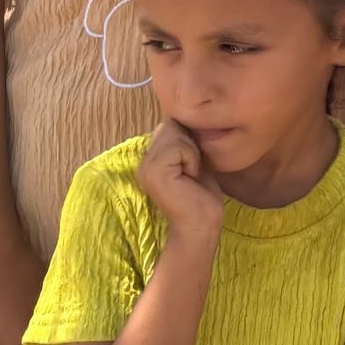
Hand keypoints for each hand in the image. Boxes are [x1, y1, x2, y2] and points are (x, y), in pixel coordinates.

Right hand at [136, 120, 225, 245]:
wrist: (201, 225)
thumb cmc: (201, 195)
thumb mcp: (192, 160)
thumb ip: (182, 142)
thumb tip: (179, 119)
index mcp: (151, 158)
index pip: (170, 125)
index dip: (189, 139)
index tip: (192, 165)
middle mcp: (143, 161)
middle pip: (172, 125)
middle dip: (190, 143)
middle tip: (192, 170)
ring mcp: (146, 167)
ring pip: (174, 132)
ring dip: (191, 152)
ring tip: (190, 174)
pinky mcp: (153, 171)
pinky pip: (178, 146)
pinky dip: (191, 158)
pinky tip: (190, 178)